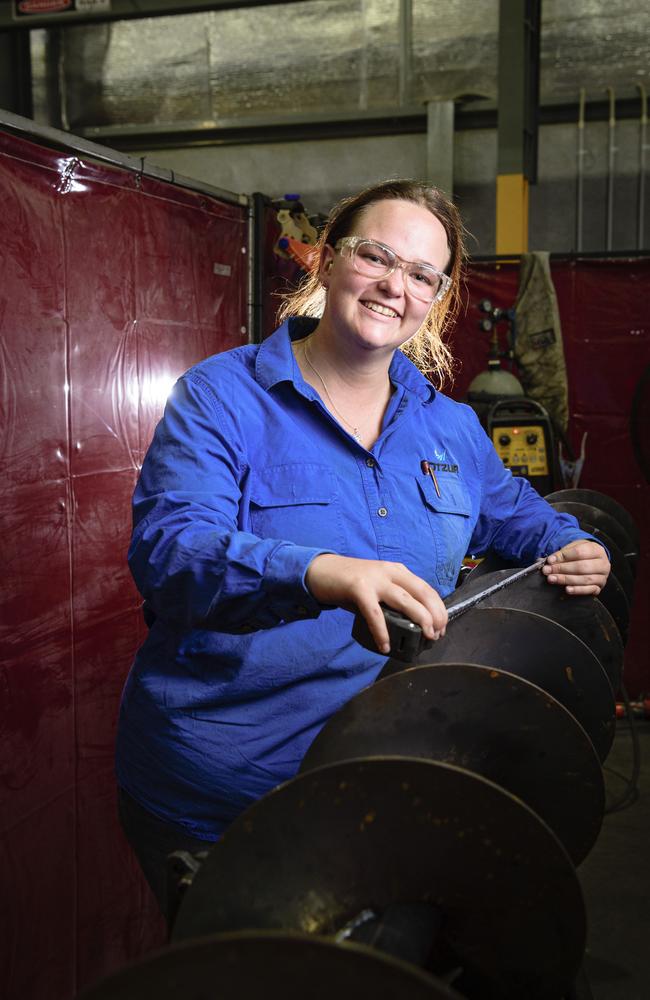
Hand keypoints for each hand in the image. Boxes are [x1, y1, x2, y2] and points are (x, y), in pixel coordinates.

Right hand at [305, 553, 447, 654]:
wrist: (320, 571)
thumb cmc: (350, 583)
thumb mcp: (378, 586)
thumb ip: (393, 599)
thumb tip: (410, 625)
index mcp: (398, 571)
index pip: (427, 589)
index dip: (439, 609)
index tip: (442, 626)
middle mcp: (390, 572)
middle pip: (423, 593)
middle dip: (435, 616)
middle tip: (437, 635)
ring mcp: (375, 579)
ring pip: (406, 601)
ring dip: (420, 621)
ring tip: (425, 638)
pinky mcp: (358, 588)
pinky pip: (375, 614)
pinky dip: (382, 632)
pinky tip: (385, 646)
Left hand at [542, 540, 610, 595]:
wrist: (593, 562)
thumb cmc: (581, 554)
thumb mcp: (573, 548)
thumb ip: (563, 553)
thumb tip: (550, 561)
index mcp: (597, 550)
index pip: (579, 552)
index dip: (563, 556)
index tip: (550, 560)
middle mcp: (603, 564)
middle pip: (582, 567)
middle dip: (562, 569)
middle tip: (548, 571)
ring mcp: (602, 577)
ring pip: (585, 579)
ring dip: (566, 580)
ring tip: (552, 579)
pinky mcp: (599, 588)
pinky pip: (589, 590)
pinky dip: (577, 590)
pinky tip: (567, 589)